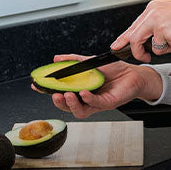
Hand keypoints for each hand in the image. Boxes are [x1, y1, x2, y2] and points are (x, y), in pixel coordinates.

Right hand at [31, 53, 162, 118]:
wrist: (133, 73)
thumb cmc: (113, 70)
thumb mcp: (89, 62)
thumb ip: (73, 60)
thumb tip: (56, 58)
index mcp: (79, 89)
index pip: (60, 92)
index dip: (47, 91)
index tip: (37, 85)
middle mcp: (86, 98)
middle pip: (67, 106)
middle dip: (58, 102)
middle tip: (54, 95)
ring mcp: (96, 103)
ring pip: (79, 111)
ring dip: (71, 104)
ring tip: (68, 95)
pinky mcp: (107, 103)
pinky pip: (94, 104)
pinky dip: (87, 98)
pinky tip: (84, 92)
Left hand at [110, 0, 170, 61]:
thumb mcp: (168, 11)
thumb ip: (154, 22)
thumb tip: (144, 37)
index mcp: (152, 8)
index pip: (133, 26)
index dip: (123, 39)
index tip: (116, 46)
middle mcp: (153, 15)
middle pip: (135, 38)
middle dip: (138, 51)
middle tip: (144, 56)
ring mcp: (160, 25)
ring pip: (155, 47)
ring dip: (165, 47)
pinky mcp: (169, 35)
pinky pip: (167, 49)